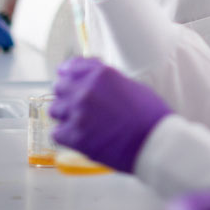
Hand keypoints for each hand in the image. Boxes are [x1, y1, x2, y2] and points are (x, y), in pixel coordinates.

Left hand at [50, 57, 170, 173]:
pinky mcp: (76, 137)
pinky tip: (77, 136)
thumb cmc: (150, 115)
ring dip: (64, 114)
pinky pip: (56, 133)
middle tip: (75, 103)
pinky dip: (65, 135)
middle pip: (59, 87)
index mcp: (100, 74)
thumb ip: (108, 81)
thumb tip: (95, 83)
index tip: (68, 78)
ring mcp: (78, 114)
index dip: (69, 73)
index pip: (71, 66)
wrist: (155, 142)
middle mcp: (85, 90)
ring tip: (76, 121)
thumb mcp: (131, 85)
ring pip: (54, 109)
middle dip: (66, 94)